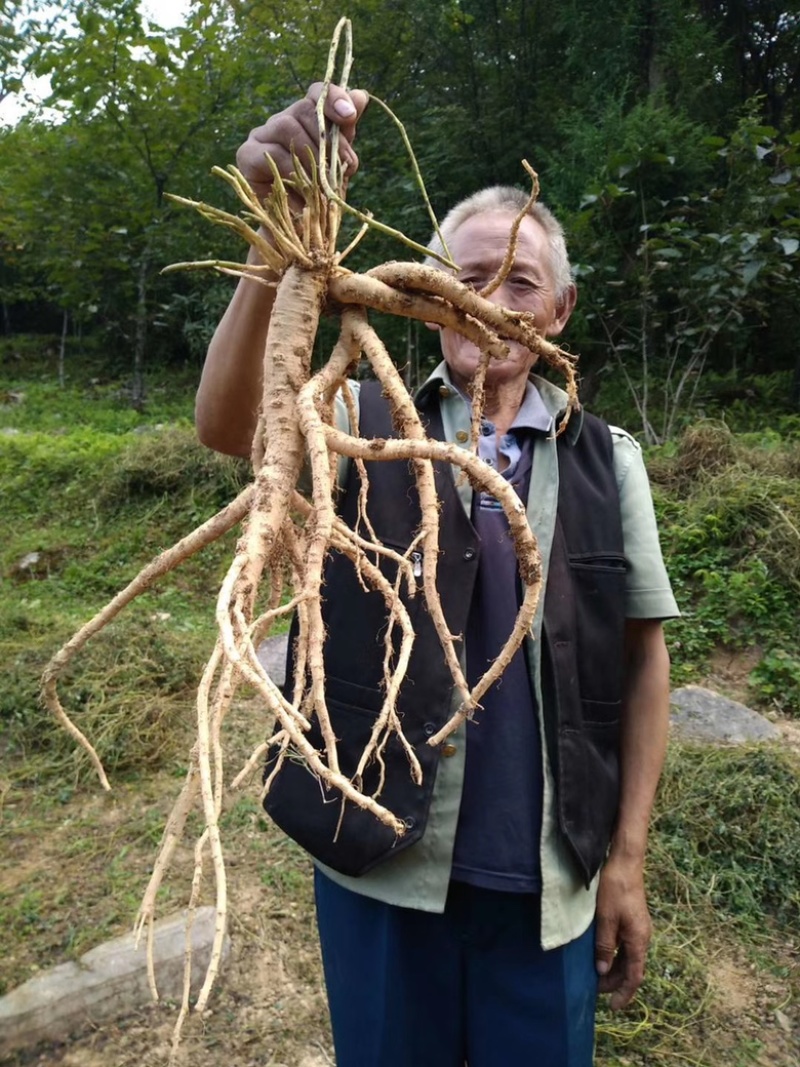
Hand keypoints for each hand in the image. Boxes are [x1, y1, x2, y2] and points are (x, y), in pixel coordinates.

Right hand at [236, 83, 368, 202]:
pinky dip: (291, 171)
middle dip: (329, 138)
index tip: (350, 115)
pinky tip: (303, 190)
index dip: (334, 98)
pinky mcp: (247, 155)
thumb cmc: (319, 195)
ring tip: (325, 181)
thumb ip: (345, 133)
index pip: (317, 94)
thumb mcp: (338, 164)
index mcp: (306, 119)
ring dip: (311, 155)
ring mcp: (261, 135)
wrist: (297, 229)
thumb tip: (360, 95)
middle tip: (347, 165)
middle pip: (304, 109)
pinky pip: (270, 153)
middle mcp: (282, 121)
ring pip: (286, 127)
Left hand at [594, 854, 652, 1009]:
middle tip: (595, 990)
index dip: (624, 993)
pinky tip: (603, 955)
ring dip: (614, 969)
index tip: (613, 1006)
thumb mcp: (606, 919)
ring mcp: (638, 929)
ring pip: (628, 958)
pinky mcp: (633, 921)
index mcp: (638, 940)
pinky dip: (615, 956)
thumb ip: (604, 946)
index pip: (634, 976)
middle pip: (631, 968)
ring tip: (596, 976)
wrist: (625, 864)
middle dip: (615, 982)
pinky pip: (626, 946)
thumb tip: (602, 970)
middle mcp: (642, 937)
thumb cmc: (615, 890)